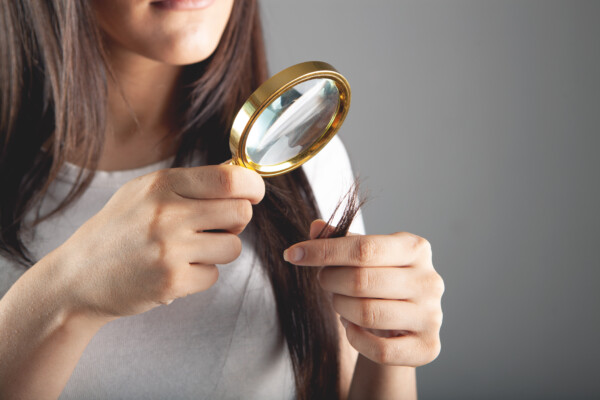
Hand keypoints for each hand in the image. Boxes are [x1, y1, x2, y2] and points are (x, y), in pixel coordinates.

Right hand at [50, 165, 264, 320]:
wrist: (78, 276)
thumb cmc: (117, 230)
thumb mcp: (143, 192)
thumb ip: (189, 183)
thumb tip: (237, 173)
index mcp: (162, 185)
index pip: (229, 180)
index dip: (253, 187)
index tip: (254, 194)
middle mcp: (167, 214)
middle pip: (240, 213)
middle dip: (237, 221)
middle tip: (219, 226)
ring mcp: (170, 250)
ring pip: (233, 247)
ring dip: (219, 250)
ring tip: (191, 250)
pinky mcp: (172, 282)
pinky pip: (214, 275)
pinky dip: (201, 275)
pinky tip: (176, 270)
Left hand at [284, 220, 443, 366]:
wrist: (404, 325)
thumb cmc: (380, 283)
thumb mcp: (363, 257)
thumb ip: (340, 240)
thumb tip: (316, 228)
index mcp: (415, 248)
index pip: (364, 247)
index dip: (323, 251)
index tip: (292, 254)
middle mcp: (429, 280)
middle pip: (362, 281)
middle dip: (330, 281)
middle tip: (324, 281)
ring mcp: (432, 315)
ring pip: (368, 314)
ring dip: (340, 308)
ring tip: (339, 303)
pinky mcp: (427, 347)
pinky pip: (379, 349)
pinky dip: (356, 338)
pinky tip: (352, 328)